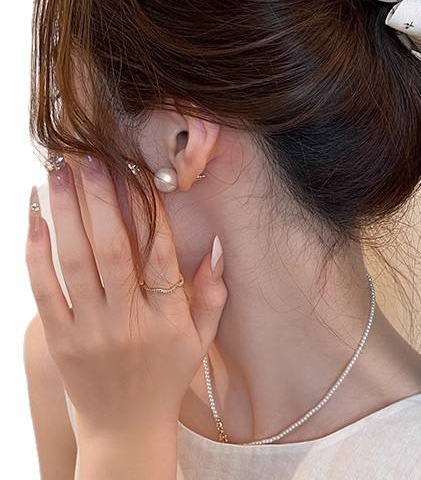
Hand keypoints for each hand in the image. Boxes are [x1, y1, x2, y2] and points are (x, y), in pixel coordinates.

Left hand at [25, 154, 226, 454]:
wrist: (124, 431)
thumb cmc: (167, 378)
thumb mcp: (201, 339)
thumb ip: (213, 292)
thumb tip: (217, 245)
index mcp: (167, 317)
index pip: (160, 252)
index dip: (149, 209)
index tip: (136, 172)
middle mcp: (128, 320)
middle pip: (113, 248)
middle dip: (99, 197)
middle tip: (88, 156)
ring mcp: (89, 330)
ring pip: (76, 262)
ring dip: (66, 213)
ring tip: (59, 172)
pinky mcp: (59, 340)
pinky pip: (45, 291)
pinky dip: (37, 253)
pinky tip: (35, 219)